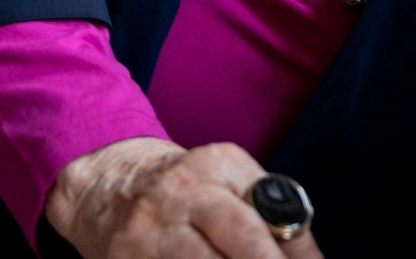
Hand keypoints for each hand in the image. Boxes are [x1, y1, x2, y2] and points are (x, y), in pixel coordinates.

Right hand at [46, 136, 322, 258]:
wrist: (108, 186)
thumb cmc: (186, 187)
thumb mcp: (227, 177)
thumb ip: (269, 209)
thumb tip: (308, 257)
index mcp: (215, 165)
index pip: (265, 210)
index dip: (295, 251)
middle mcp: (181, 194)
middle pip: (239, 237)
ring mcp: (149, 231)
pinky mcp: (124, 258)